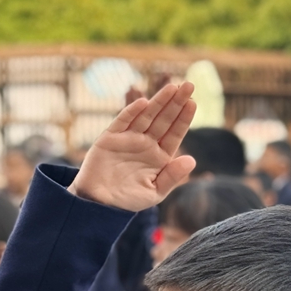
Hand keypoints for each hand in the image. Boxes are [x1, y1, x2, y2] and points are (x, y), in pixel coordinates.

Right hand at [68, 83, 196, 211]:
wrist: (97, 204)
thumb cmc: (126, 201)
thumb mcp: (154, 193)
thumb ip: (172, 177)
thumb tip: (191, 160)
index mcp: (158, 156)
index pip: (174, 133)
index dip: (183, 118)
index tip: (193, 103)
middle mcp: (145, 144)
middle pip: (163, 119)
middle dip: (176, 103)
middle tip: (189, 85)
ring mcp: (128, 139)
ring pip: (146, 116)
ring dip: (159, 101)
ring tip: (173, 87)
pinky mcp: (110, 138)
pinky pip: (122, 121)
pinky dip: (132, 112)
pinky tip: (144, 102)